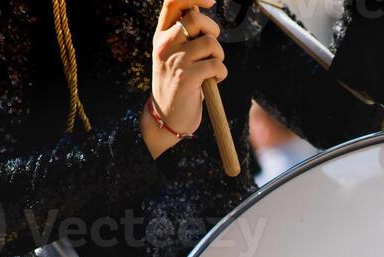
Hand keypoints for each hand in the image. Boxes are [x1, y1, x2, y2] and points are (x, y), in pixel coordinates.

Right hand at [143, 0, 227, 158]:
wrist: (167, 117)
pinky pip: (217, 65)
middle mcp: (164, 44)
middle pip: (196, 18)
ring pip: (210, 42)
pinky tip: (213, 81)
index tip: (211, 1)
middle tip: (212, 50)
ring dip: (219, 56)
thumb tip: (201, 11)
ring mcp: (174, 60)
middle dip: (213, 31)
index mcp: (161, 35)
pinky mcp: (186, 77)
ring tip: (212, 68)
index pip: (172, 1)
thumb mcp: (175, 54)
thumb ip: (184, 33)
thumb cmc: (178, 83)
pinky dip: (221, 73)